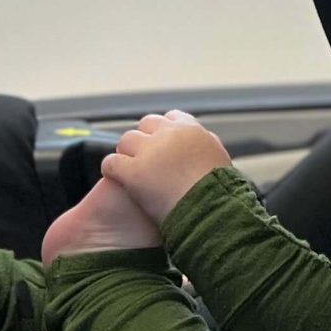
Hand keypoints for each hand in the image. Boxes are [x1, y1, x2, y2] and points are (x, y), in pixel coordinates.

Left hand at [105, 111, 230, 229]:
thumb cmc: (219, 193)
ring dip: (128, 154)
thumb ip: (204, 144)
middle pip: (146, 125)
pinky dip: (112, 170)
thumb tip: (199, 140)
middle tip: (144, 159)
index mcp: (192, 130)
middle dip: (144, 140)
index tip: (163, 145)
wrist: (211, 213)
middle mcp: (169, 135)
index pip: (171, 117)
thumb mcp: (218, 158)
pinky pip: (111, 162)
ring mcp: (150, 152)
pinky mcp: (133, 171)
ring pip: (126, 140)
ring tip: (130, 170)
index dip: (164, 132)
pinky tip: (117, 179)